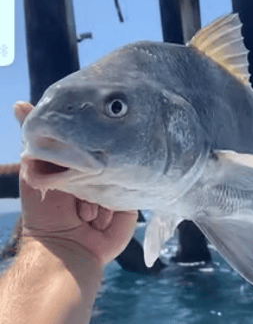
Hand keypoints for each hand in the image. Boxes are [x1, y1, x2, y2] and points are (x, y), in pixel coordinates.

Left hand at [15, 101, 137, 266]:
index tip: (84, 143)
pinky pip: (130, 191)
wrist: (70, 249)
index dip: (85, 146)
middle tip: (75, 199)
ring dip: (100, 197)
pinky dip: (116, 204)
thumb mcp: (35, 171)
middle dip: (91, 176)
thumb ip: (35, 142)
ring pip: (117, 176)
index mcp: (80, 164)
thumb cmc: (47, 210)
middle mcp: (99, 173)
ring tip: (87, 214)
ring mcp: (116, 186)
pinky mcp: (130, 201)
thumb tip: (20, 105)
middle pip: (106, 157)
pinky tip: (103, 215)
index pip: (88, 143)